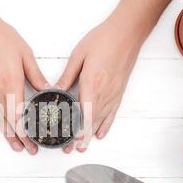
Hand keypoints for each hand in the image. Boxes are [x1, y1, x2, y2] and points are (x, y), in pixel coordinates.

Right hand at [0, 13, 50, 154]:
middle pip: (10, 123)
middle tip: (31, 150)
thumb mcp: (25, 54)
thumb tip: (48, 89)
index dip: (28, 133)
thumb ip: (36, 75)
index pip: (20, 117)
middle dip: (21, 139)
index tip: (35, 142)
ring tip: (16, 148)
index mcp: (12, 84)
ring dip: (7, 137)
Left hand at [56, 12, 144, 152]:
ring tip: (82, 148)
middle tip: (69, 150)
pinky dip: (105, 125)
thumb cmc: (103, 40)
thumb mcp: (79, 56)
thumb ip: (67, 76)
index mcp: (91, 84)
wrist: (127, 32)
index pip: (83, 114)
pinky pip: (112, 113)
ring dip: (90, 135)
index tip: (70, 143)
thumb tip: (55, 89)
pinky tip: (99, 134)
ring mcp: (113, 94)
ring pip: (101, 120)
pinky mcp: (119, 92)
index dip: (77, 131)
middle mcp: (104, 93)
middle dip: (80, 138)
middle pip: (91, 122)